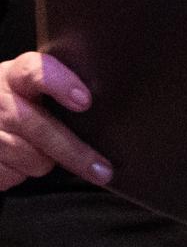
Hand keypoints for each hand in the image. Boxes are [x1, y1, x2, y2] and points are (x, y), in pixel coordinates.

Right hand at [0, 52, 110, 190]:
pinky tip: (21, 161)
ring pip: (29, 157)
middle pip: (38, 127)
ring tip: (46, 153)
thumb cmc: (23, 102)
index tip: (86, 102)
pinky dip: (22, 173)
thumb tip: (114, 111)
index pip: (35, 71)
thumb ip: (63, 88)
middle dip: (75, 152)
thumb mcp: (36, 87)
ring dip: (46, 162)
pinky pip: (12, 175)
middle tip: (103, 170)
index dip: (60, 84)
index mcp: (15, 75)